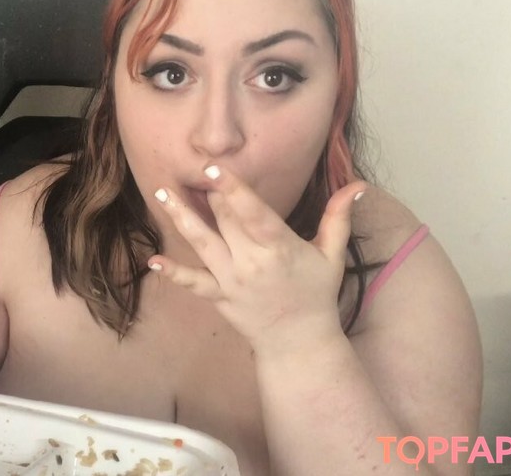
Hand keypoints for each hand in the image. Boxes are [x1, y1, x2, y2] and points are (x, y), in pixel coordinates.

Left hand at [148, 165, 366, 352]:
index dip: (232, 190)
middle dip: (206, 195)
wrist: (299, 342)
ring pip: (202, 244)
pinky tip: (153, 261)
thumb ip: (338, 217)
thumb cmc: (316, 294)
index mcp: (280, 248)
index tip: (212, 169)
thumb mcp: (331, 255)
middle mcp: (252, 263)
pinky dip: (173, 273)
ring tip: (161, 193)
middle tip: (188, 168)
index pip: (253, 214)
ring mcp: (233, 281)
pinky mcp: (219, 297)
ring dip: (180, 217)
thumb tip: (358, 185)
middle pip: (224, 222)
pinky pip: (193, 283)